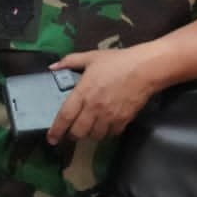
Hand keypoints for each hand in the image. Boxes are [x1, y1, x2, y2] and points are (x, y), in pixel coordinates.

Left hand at [46, 46, 162, 143]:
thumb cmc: (117, 61)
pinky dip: (107, 132)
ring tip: (91, 128)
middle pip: (78, 132)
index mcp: (83, 92)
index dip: (56, 130)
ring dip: (91, 134)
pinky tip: (107, 126)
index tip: (51, 139)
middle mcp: (94, 108)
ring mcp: (109, 116)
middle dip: (73, 135)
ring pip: (95, 136)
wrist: (145, 68)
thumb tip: (53, 67)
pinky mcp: (123, 120)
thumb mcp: (92, 57)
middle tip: (73, 132)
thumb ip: (70, 61)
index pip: (65, 116)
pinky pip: (111, 134)